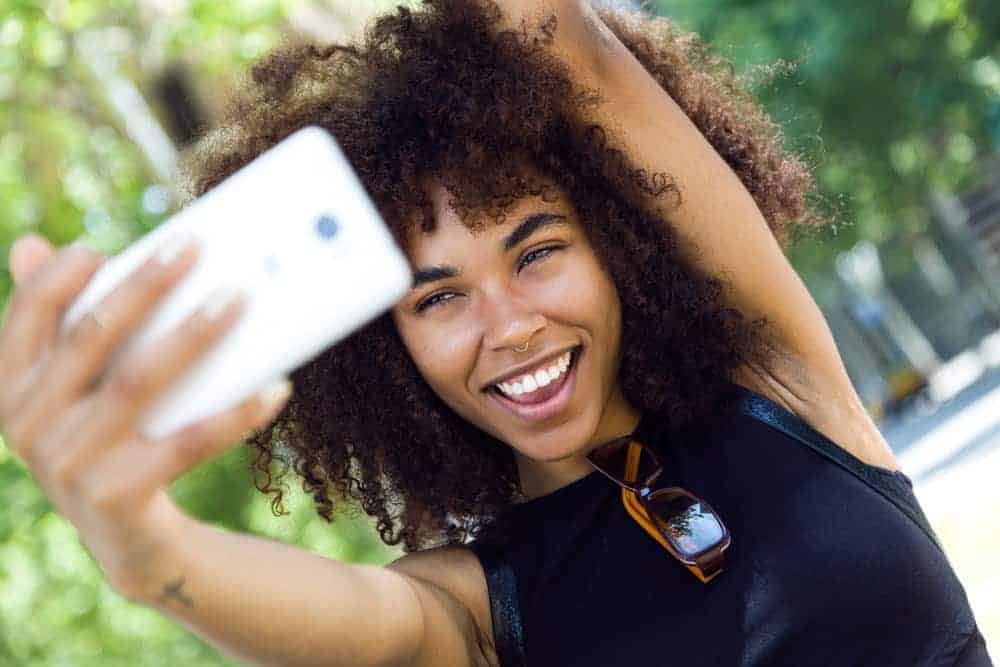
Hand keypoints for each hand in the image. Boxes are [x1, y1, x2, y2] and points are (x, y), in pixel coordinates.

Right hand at [0, 232, 292, 597]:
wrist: (135, 541)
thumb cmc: (111, 441)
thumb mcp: (77, 389)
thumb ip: (64, 324)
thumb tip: (28, 244)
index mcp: (11, 388)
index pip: (27, 314)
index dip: (60, 275)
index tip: (102, 246)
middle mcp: (27, 426)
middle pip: (92, 336)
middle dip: (143, 285)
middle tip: (192, 247)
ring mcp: (68, 465)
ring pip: (138, 380)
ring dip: (193, 334)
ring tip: (238, 299)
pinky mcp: (116, 497)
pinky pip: (187, 443)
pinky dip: (235, 414)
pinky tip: (275, 387)